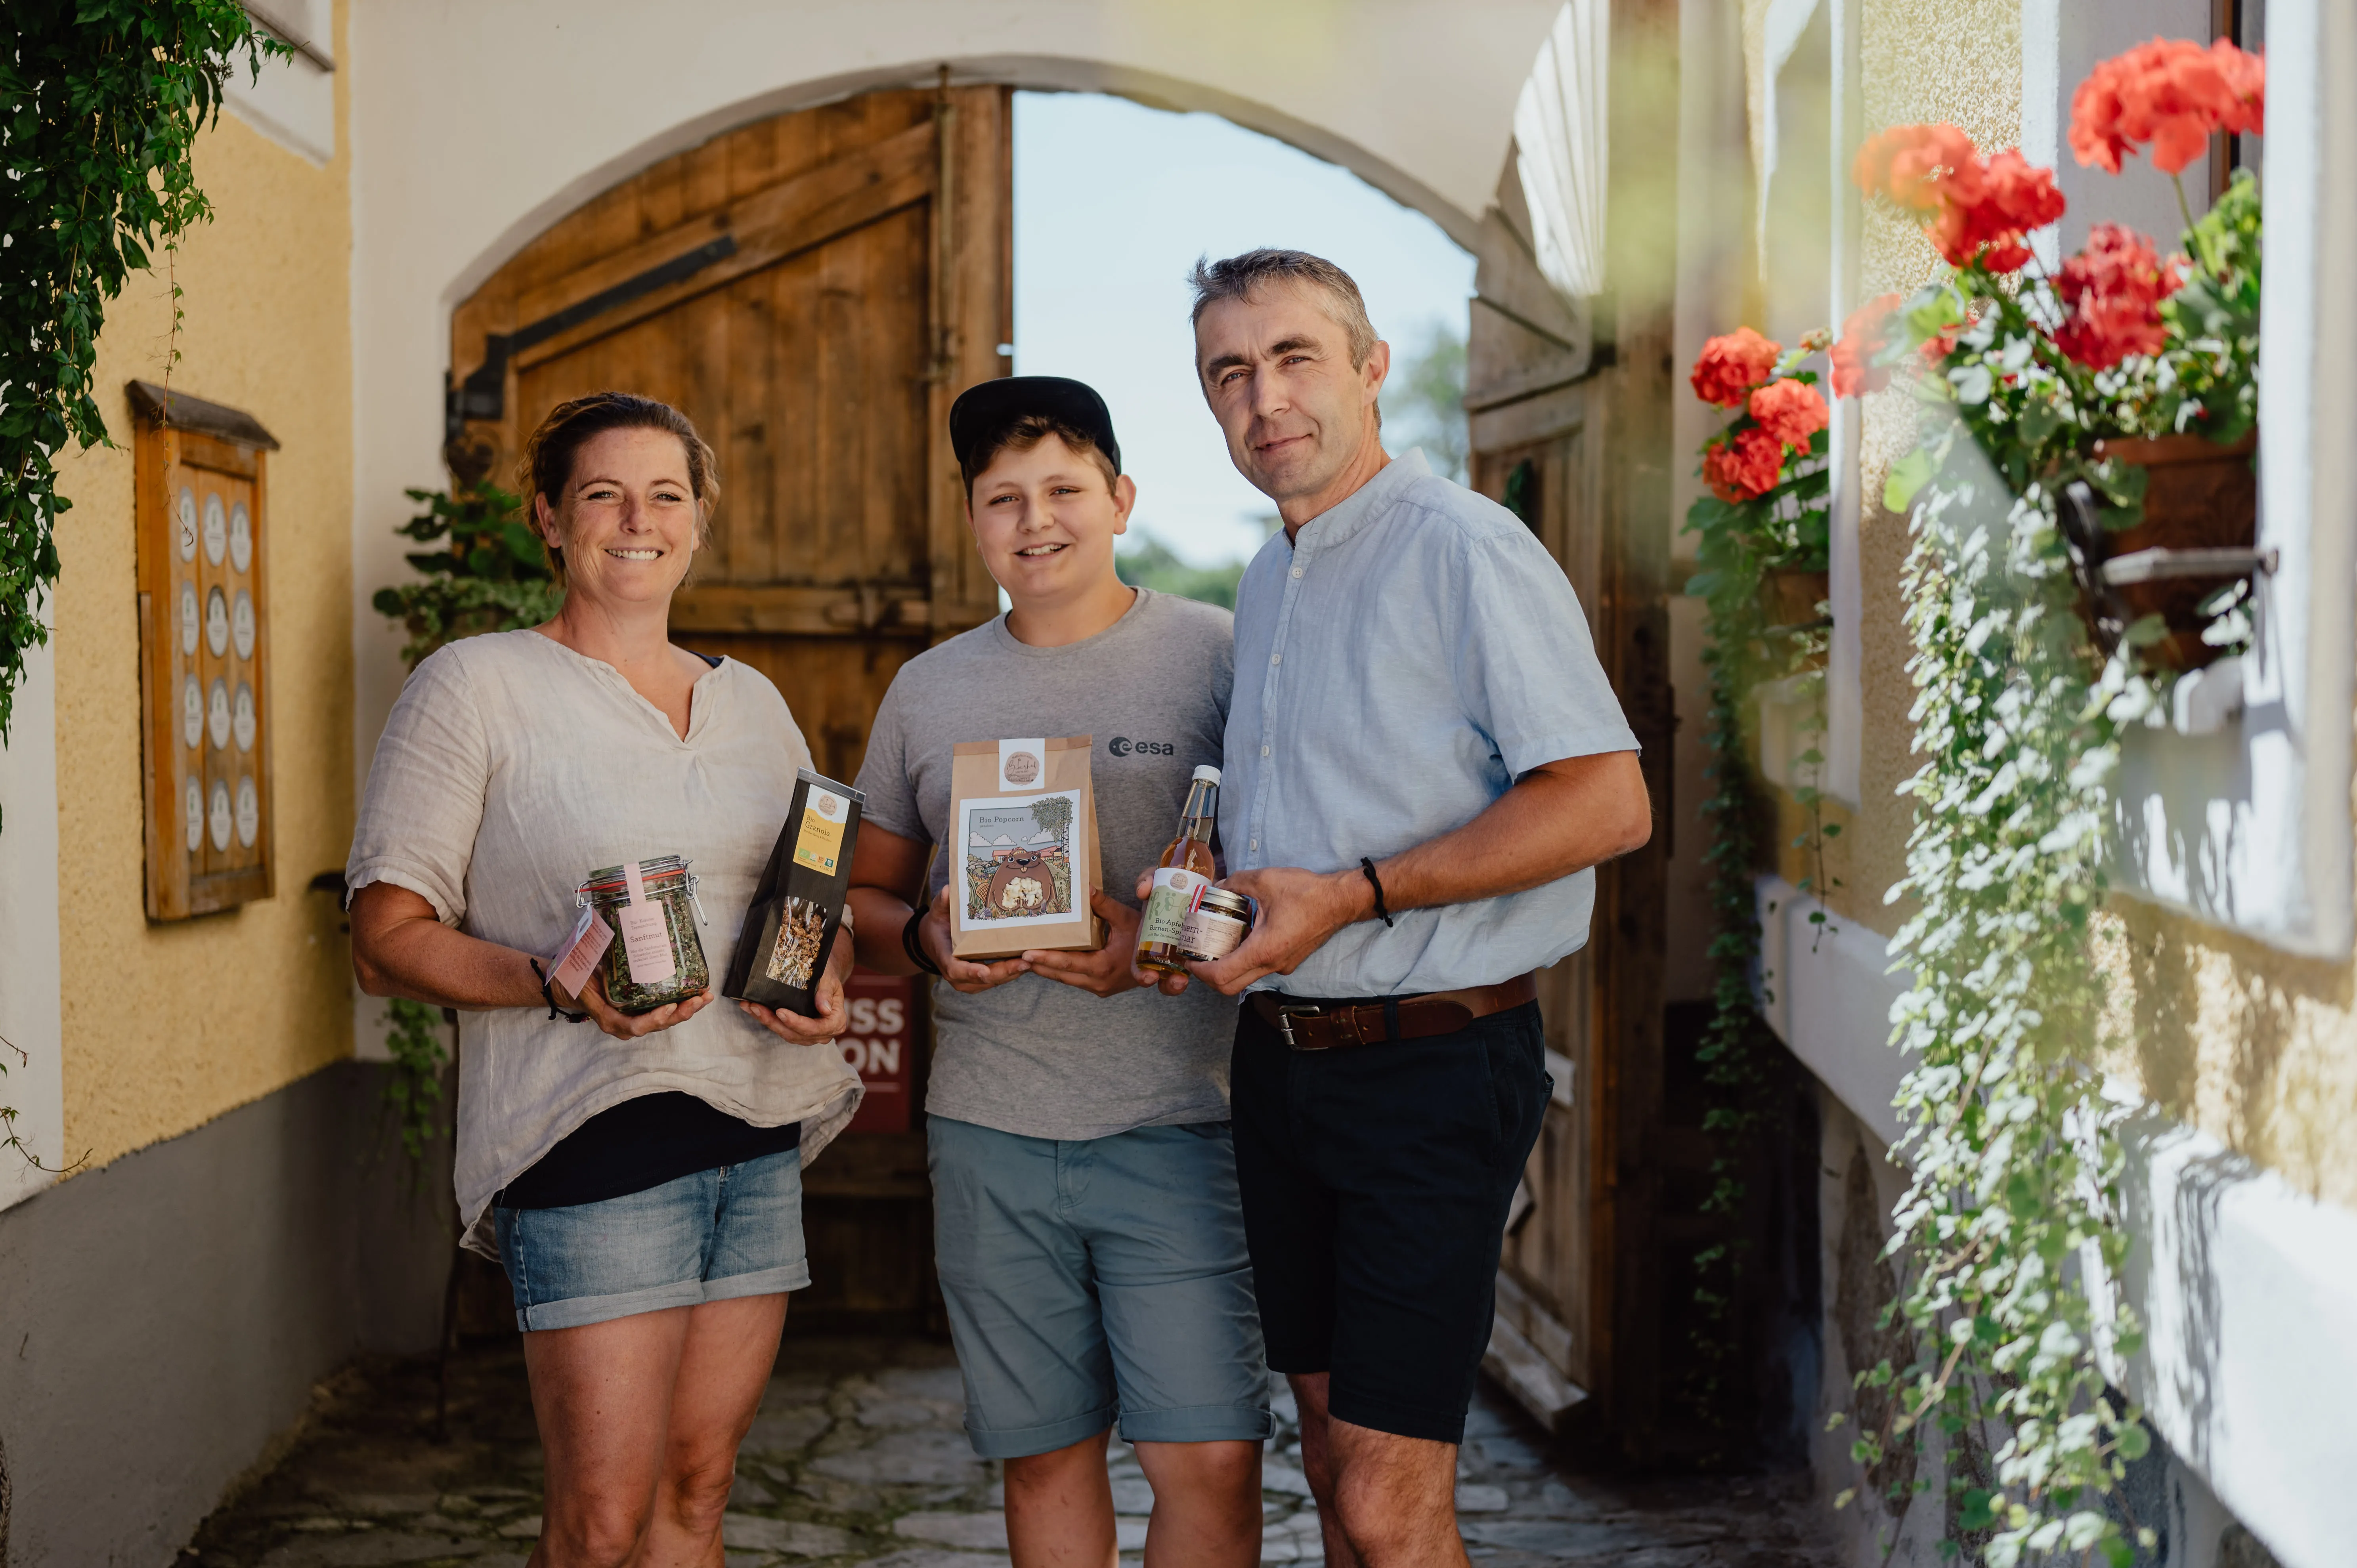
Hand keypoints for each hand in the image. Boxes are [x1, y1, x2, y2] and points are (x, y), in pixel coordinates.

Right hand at [567, 968, 715, 1039]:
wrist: (572, 985)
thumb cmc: (575, 981)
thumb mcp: (579, 975)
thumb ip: (590, 964)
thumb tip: (600, 936)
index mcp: (610, 1019)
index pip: (636, 1026)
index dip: (655, 1019)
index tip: (669, 1006)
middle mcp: (626, 1023)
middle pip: (658, 1024)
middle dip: (681, 1013)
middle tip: (699, 999)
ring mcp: (636, 1017)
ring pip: (666, 1019)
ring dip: (687, 1009)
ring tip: (705, 996)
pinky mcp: (643, 1008)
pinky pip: (665, 1010)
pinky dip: (682, 1002)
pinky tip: (698, 992)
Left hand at [738, 916, 856, 1043]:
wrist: (824, 975)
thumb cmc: (828, 975)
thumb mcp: (829, 978)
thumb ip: (826, 993)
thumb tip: (825, 1010)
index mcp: (836, 1022)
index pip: (815, 1028)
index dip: (796, 1023)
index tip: (780, 1012)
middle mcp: (823, 1033)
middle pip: (796, 1034)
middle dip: (774, 1022)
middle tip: (758, 1008)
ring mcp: (809, 1034)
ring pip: (785, 1034)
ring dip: (766, 1021)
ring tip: (751, 1007)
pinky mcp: (796, 1031)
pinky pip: (780, 1028)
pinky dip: (765, 1019)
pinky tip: (751, 1009)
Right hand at [922, 884, 1030, 994]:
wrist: (933, 940)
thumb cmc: (938, 924)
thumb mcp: (938, 911)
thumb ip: (942, 902)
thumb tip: (947, 890)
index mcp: (944, 957)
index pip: (955, 969)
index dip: (970, 972)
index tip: (984, 971)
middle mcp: (955, 974)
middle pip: (982, 979)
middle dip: (1003, 972)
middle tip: (1024, 963)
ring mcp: (967, 981)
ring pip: (992, 981)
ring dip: (1012, 974)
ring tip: (1031, 962)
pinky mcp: (979, 981)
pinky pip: (997, 980)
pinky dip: (1011, 973)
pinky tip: (1028, 964)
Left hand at [1023, 890, 1150, 996]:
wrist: (1164, 960)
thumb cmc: (1147, 938)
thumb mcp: (1126, 918)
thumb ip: (1104, 905)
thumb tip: (1085, 888)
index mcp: (1103, 968)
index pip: (1068, 964)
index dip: (1046, 959)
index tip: (1026, 954)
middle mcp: (1099, 983)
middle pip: (1061, 975)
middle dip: (1038, 965)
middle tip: (1014, 956)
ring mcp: (1100, 988)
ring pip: (1066, 980)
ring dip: (1047, 969)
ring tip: (1025, 958)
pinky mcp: (1101, 987)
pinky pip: (1075, 980)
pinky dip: (1060, 971)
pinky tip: (1047, 960)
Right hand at [1127, 869, 1204, 995]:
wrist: (1195, 883)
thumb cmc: (1170, 886)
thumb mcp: (1156, 879)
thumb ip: (1147, 880)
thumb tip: (1143, 891)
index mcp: (1148, 938)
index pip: (1139, 963)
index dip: (1141, 973)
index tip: (1149, 975)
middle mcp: (1162, 949)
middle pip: (1159, 976)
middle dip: (1163, 983)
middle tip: (1170, 980)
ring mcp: (1181, 951)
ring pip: (1176, 977)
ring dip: (1176, 984)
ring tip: (1181, 980)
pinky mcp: (1199, 949)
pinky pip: (1198, 966)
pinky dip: (1199, 971)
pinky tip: (1205, 969)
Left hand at [1189, 865, 1371, 996]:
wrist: (1341, 902)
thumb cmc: (1307, 893)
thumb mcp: (1265, 880)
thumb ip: (1235, 883)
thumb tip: (1217, 886)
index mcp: (1263, 950)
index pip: (1222, 976)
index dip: (1199, 971)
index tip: (1189, 959)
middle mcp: (1272, 965)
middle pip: (1230, 986)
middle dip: (1209, 976)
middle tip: (1197, 956)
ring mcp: (1282, 966)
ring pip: (1245, 978)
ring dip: (1226, 967)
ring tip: (1215, 943)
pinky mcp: (1288, 962)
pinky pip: (1259, 969)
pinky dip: (1243, 959)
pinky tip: (1240, 936)